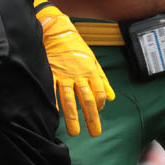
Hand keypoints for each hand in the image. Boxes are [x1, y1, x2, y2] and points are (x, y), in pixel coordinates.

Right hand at [35, 0, 114, 136]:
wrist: (58, 30)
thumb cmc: (76, 47)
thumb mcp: (93, 61)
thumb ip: (103, 80)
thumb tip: (112, 98)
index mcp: (91, 72)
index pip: (99, 94)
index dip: (99, 106)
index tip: (96, 115)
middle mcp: (80, 76)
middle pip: (87, 100)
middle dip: (91, 119)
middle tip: (94, 133)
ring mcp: (65, 76)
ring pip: (71, 100)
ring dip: (73, 118)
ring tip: (74, 133)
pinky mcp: (52, 74)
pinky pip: (54, 91)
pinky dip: (54, 104)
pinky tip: (55, 116)